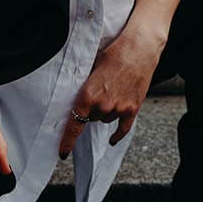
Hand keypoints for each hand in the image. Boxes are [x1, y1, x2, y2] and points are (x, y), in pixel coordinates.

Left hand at [59, 26, 165, 159]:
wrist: (139, 49)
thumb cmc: (114, 53)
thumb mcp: (92, 68)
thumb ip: (86, 87)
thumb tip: (78, 99)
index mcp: (88, 95)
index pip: (75, 124)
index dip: (67, 141)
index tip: (63, 152)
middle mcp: (103, 106)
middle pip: (92, 118)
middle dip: (92, 109)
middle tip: (99, 92)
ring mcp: (119, 109)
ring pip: (106, 119)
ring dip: (105, 112)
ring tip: (112, 92)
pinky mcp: (133, 109)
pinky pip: (122, 128)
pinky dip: (117, 134)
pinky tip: (113, 140)